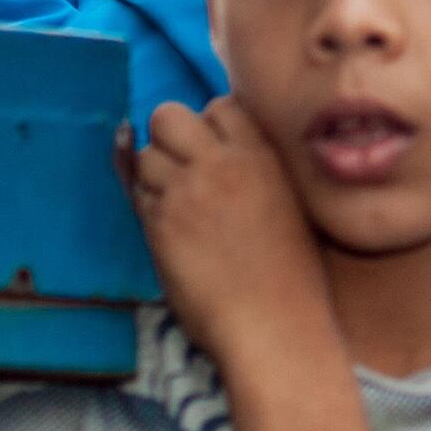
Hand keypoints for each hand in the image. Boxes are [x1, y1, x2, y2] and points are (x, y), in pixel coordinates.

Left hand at [126, 97, 334, 354]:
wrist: (274, 324)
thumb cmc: (292, 274)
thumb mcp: (287, 202)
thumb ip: (254, 168)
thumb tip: (219, 148)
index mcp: (263, 154)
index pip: (219, 106)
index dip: (212, 128)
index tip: (219, 157)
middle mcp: (222, 163)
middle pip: (169, 116)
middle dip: (170, 138)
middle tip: (187, 173)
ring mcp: (186, 191)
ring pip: (144, 155)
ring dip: (155, 176)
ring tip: (180, 208)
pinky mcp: (159, 223)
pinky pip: (138, 195)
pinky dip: (149, 208)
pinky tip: (173, 234)